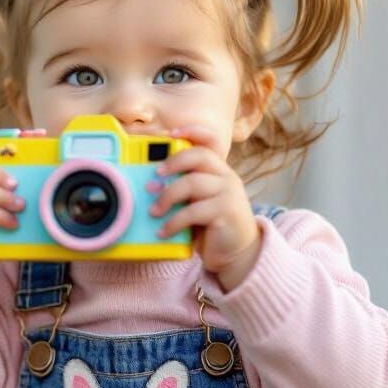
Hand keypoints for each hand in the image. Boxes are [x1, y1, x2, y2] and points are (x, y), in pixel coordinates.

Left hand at [148, 125, 261, 290]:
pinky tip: (163, 232)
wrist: (236, 255)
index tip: (170, 134)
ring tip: (153, 211)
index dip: (192, 132)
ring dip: (167, 197)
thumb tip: (151, 185)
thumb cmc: (211, 227)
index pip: (211, 142)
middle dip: (173, 162)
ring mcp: (229, 194)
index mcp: (219, 171)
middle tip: (155, 176)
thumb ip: (182, 192)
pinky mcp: (226, 213)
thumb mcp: (197, 204)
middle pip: (199, 156)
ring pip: (192, 183)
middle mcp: (227, 177)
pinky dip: (173, 222)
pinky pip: (193, 212)